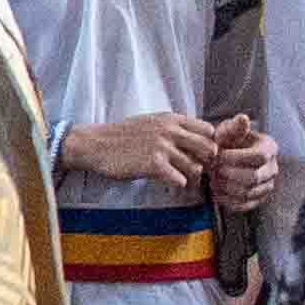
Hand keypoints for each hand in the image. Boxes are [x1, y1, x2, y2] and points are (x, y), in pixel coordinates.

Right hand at [64, 111, 212, 191]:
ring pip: (195, 167)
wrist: (96, 144)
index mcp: (170, 119)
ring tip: (185, 182)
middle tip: (198, 171)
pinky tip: (171, 184)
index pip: (207, 130)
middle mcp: (170, 131)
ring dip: (192, 178)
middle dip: (206, 162)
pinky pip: (180, 179)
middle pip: (207, 148)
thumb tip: (194, 138)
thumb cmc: (121, 135)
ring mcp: (162, 147)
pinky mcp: (154, 164)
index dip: (209, 143)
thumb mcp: (150, 122)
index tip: (202, 154)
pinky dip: (179, 185)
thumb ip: (172, 127)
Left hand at [202, 119, 284, 209]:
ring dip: (226, 188)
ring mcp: (266, 185)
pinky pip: (245, 205)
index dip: (236, 158)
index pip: (259, 156)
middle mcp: (272, 168)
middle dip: (229, 174)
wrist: (225, 156)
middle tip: (212, 170)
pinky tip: (215, 193)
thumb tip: (242, 118)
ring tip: (212, 180)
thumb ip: (235, 127)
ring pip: (249, 192)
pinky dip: (228, 201)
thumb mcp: (229, 130)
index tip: (217, 155)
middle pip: (254, 177)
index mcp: (269, 148)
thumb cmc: (228, 141)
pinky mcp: (257, 199)